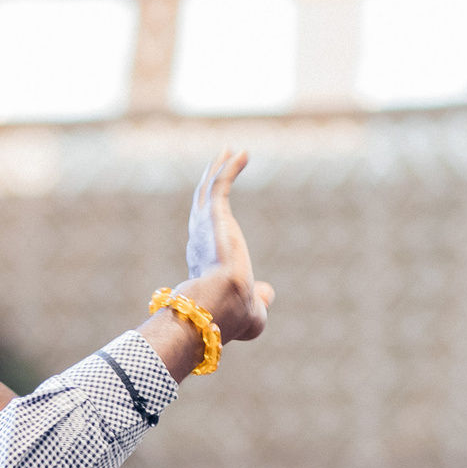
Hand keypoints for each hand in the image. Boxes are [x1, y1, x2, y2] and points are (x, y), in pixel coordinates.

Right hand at [179, 150, 274, 347]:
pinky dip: (229, 168)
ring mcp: (204, 227)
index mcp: (204, 264)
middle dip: (208, 184)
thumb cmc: (233, 316)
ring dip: (217, 169)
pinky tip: (242, 153)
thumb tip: (268, 292)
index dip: (211, 223)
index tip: (218, 212)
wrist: (222, 306)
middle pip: (200, 205)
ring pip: (206, 189)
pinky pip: (220, 184)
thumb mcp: (252, 311)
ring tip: (227, 151)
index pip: (204, 238)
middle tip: (217, 166)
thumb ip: (260, 300)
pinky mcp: (214, 215)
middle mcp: (198, 241)